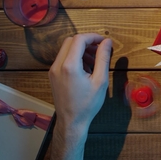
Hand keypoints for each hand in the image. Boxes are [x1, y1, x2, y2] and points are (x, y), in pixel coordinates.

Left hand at [48, 33, 111, 159]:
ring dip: (80, 49)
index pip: (79, 39)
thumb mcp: (100, 80)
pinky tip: (85, 68)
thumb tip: (107, 42)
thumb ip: (103, 58)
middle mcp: (58, 65)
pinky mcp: (53, 75)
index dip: (93, 37)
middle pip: (71, 41)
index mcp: (69, 65)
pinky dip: (74, 57)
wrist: (71, 121)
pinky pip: (63, 58)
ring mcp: (53, 70)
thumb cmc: (87, 104)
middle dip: (86, 42)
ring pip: (66, 49)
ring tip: (94, 60)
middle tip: (100, 49)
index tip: (104, 42)